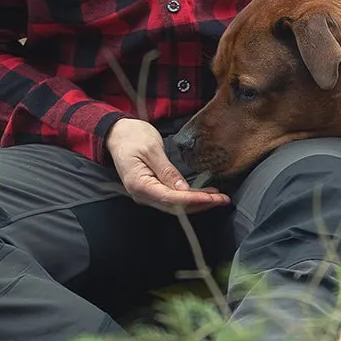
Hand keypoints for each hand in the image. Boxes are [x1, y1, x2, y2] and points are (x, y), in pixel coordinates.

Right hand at [106, 118, 231, 212]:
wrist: (118, 134)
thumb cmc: (132, 137)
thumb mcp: (151, 149)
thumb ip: (167, 171)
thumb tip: (182, 189)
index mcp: (139, 184)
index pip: (170, 198)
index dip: (192, 199)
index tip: (211, 198)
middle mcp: (142, 194)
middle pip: (175, 206)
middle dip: (200, 204)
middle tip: (222, 199)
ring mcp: (147, 194)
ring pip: (175, 205)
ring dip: (198, 203)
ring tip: (219, 197)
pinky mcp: (153, 190)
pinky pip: (173, 199)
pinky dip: (190, 198)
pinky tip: (204, 195)